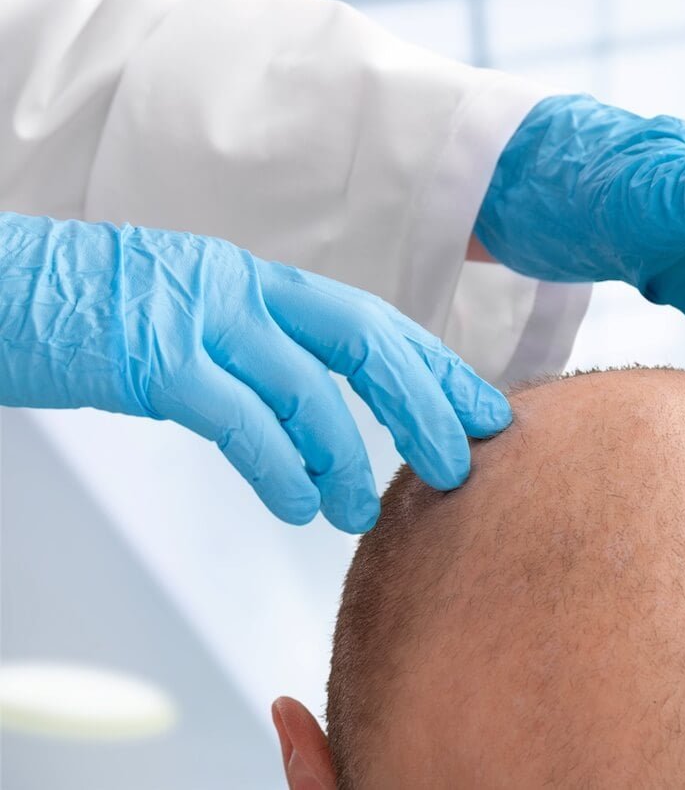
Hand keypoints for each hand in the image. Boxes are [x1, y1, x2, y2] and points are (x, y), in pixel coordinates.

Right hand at [0, 213, 510, 531]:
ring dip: (349, 457)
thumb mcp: (192, 319)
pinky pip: (239, 420)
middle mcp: (243, 289)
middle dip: (425, 404)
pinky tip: (299, 506)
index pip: (375, 323)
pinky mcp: (153, 357)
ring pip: (310, 388)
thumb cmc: (89, 312)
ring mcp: (199, 318)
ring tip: (364, 510)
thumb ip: (256, 354)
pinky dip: (280, 468)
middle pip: (367, 342)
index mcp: (260, 283)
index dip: (437, 368)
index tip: (484, 410)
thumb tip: (319, 421)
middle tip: (461, 464)